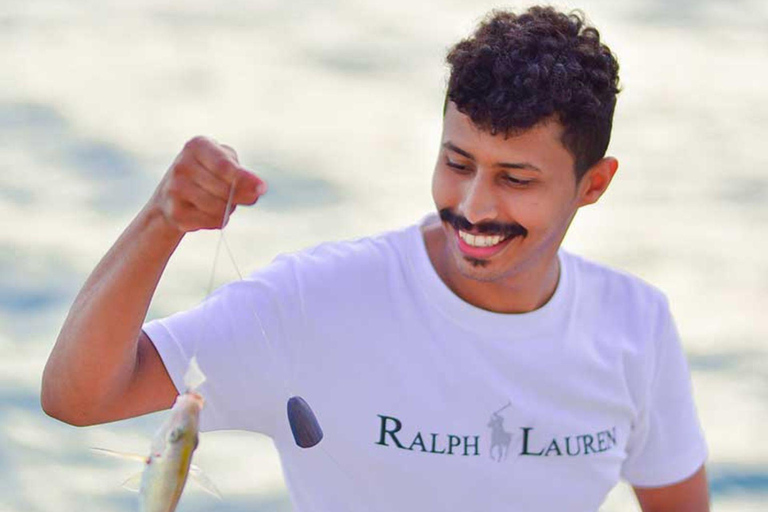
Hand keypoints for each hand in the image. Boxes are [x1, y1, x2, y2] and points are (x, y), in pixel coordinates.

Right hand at [149, 136, 266, 234]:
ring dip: (227, 210)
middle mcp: (182, 165)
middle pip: (224, 189)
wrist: (172, 197)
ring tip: (219, 203)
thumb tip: (258, 189)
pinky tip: (207, 213)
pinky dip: (217, 221)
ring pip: (218, 208)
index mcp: (197, 146)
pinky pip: (211, 222)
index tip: (262, 188)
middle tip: (236, 196)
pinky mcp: (174, 213)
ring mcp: (175, 189)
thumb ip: (243, 175)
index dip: (244, 179)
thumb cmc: (208, 175)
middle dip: (238, 197)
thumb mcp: (225, 165)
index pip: (224, 166)